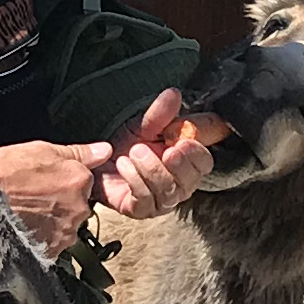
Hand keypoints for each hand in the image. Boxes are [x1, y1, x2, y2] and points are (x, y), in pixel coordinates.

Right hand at [0, 140, 110, 256]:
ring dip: (54, 219)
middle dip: (62, 199)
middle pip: (78, 202)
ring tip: (28, 212)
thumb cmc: (6, 175)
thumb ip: (78, 152)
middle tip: (35, 195)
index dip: (64, 177)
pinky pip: (55, 242)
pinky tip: (27, 226)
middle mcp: (80, 207)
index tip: (46, 178)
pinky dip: (45, 236)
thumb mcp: (41, 150)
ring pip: (68, 223)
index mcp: (80, 180)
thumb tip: (105, 150)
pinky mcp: (53, 249)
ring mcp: (67, 230)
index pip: (84, 178)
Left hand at [94, 89, 216, 221]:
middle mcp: (178, 185)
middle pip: (189, 182)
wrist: (98, 161)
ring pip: (167, 191)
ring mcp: (160, 200)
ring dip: (152, 170)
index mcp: (185, 163)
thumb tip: (173, 93)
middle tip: (166, 150)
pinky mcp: (140, 210)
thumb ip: (160, 112)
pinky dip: (135, 181)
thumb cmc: (128, 144)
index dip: (197, 154)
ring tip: (135, 152)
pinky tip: (124, 165)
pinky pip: (145, 201)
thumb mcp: (144, 125)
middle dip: (178, 165)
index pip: (204, 163)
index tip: (184, 142)